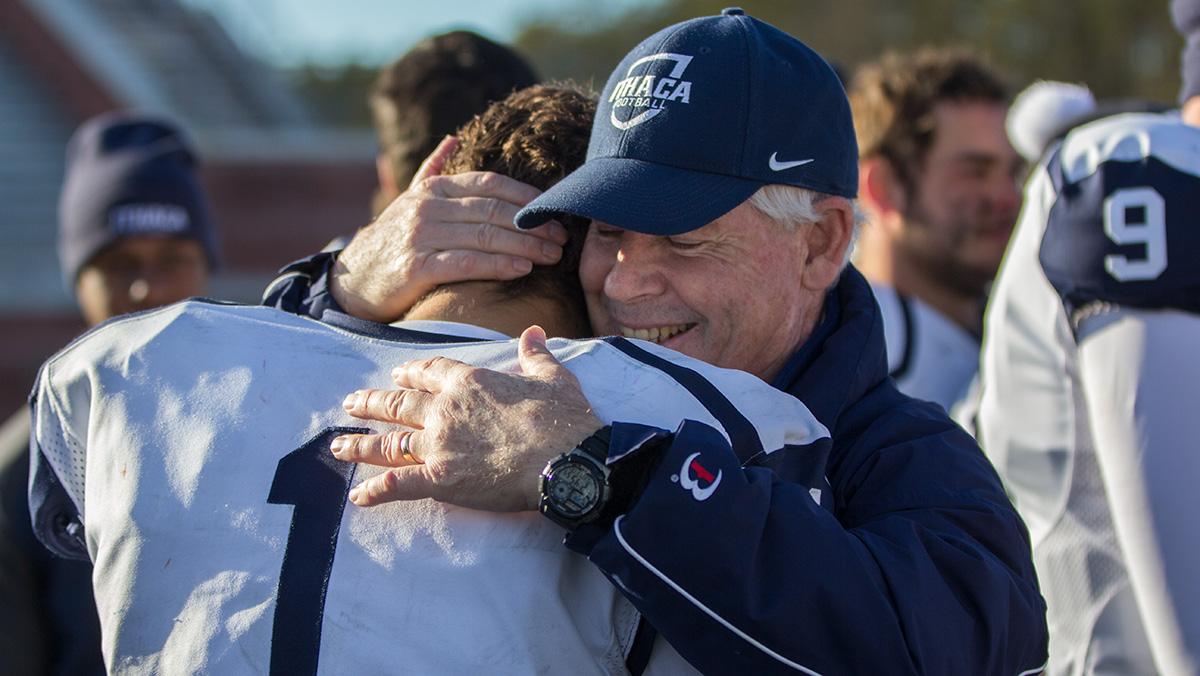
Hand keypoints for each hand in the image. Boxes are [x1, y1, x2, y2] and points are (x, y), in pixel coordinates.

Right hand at [330, 137, 568, 321]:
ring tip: (551, 255)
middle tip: (562, 238)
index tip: (554, 209)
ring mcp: (421, 236)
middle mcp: (428, 207)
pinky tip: (521, 268)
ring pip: (485, 236)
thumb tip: (453, 138)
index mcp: (434, 188)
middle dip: (533, 225)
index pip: (489, 183)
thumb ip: (433, 169)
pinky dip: (498, 264)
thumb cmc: (391, 241)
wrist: (351, 280)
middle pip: (493, 211)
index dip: (525, 196)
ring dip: (525, 246)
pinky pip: (466, 263)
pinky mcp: (416, 267)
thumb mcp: (409, 200)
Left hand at [331, 326, 602, 510]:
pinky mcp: (441, 480)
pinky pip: (399, 485)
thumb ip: (536, 355)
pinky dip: (376, 491)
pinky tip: (356, 496)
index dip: (411, 373)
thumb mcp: (553, 377)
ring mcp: (439, 446)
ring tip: (338, 444)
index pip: (430, 373)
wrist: (565, 460)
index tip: (398, 375)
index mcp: (470, 382)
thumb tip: (534, 331)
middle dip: (372, 404)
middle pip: (398, 405)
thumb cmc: (563, 419)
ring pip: (389, 443)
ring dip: (360, 444)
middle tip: (351, 403)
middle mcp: (445, 410)